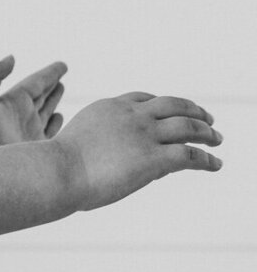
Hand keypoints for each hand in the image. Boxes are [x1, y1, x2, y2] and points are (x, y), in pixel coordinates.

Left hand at [0, 54, 66, 147]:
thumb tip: (12, 57)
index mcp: (14, 101)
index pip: (36, 82)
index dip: (49, 73)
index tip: (63, 65)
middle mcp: (22, 115)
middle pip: (41, 94)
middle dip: (51, 84)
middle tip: (61, 73)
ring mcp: (29, 132)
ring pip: (47, 110)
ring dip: (54, 99)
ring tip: (61, 88)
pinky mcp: (35, 149)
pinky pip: (51, 131)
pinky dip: (57, 123)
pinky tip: (59, 117)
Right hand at [56, 92, 222, 210]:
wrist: (56, 172)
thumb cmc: (54, 169)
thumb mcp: (75, 146)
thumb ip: (93, 147)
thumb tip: (98, 160)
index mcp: (110, 107)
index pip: (144, 99)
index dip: (162, 105)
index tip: (172, 111)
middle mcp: (132, 115)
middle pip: (173, 105)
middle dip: (193, 110)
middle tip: (207, 118)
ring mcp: (145, 134)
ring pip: (188, 126)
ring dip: (207, 132)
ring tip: (217, 139)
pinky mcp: (154, 157)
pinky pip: (190, 155)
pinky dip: (207, 159)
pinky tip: (215, 164)